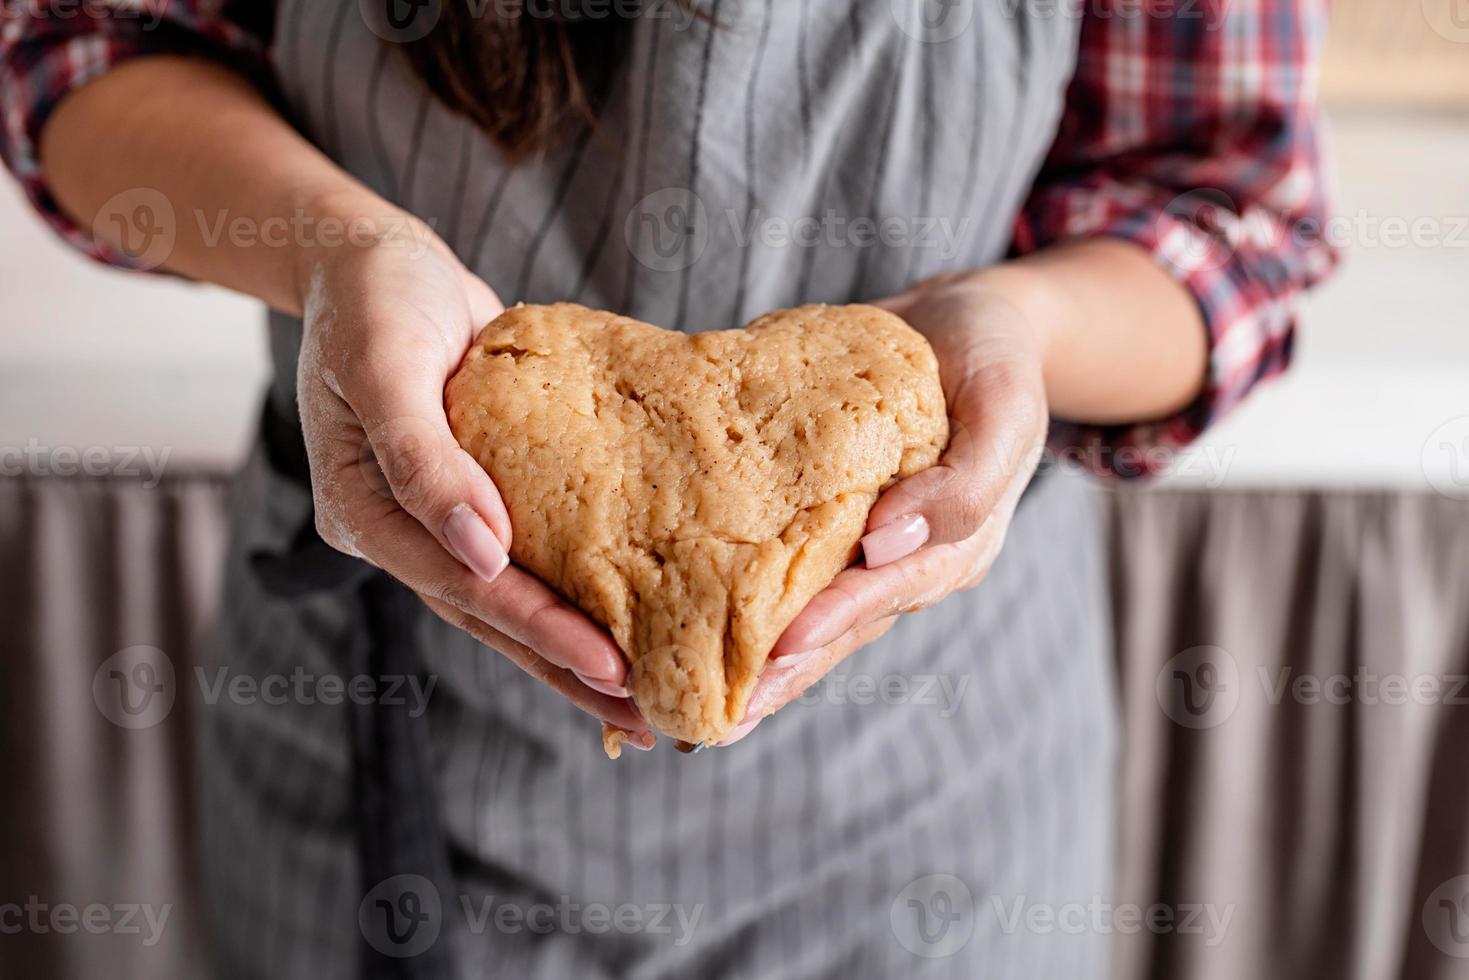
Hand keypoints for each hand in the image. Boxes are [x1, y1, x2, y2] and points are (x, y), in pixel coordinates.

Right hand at [295, 211, 648, 741]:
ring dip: (571, 648)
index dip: (540, 631)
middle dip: (567, 668)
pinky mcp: (477, 492)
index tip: (612, 670)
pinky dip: (569, 590)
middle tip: (648, 718)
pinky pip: (527, 554)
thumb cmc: (374, 298)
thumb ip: (425, 458)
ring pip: (510, 600)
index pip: (466, 588)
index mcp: (365, 513)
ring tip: (642, 698)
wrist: (375, 258)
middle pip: (491, 617)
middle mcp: (402, 530)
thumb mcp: (385, 364)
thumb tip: (482, 549)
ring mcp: (438, 517)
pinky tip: (621, 618)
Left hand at [725, 270, 1051, 744]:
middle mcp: (902, 558)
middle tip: (718, 717)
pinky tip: (688, 619)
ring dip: (753, 656)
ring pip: (804, 608)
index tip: (779, 649)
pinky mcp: (822, 515)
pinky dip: (740, 594)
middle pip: (837, 626)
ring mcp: (861, 543)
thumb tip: (888, 544)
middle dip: (779, 673)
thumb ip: (965, 482)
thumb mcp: (1004, 407)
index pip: (884, 592)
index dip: (833, 620)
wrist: (965, 321)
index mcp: (951, 545)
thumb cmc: (994, 361)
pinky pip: (782, 561)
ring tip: (691, 700)